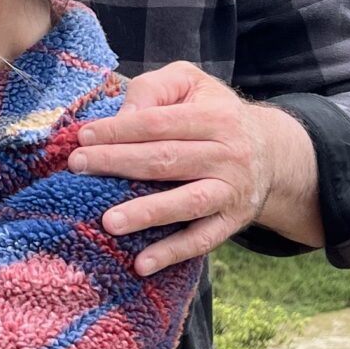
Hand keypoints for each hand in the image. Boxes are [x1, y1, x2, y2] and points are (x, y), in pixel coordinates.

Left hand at [69, 62, 318, 273]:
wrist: (272, 153)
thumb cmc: (215, 114)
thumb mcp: (192, 84)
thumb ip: (155, 89)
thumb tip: (121, 118)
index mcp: (216, 117)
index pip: (160, 123)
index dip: (120, 129)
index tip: (83, 136)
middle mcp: (228, 154)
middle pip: (167, 160)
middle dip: (119, 162)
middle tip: (77, 167)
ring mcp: (231, 191)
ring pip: (187, 203)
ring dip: (147, 213)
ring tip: (108, 221)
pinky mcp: (232, 221)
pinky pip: (202, 240)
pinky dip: (173, 253)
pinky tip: (142, 264)